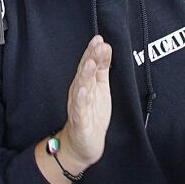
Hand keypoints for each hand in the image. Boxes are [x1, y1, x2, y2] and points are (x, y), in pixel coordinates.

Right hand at [60, 35, 113, 171]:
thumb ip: (102, 68)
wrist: (82, 145)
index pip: (89, 64)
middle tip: (97, 45)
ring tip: (89, 63)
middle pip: (84, 72)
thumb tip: (105, 47)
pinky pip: (79, 108)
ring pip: (81, 87)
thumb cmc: (91, 114)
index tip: (99, 39)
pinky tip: (82, 90)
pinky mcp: (80, 120)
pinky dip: (80, 99)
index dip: (93, 51)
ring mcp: (79, 105)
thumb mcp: (100, 87)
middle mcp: (80, 92)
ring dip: (85, 75)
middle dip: (90, 58)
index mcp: (86, 84)